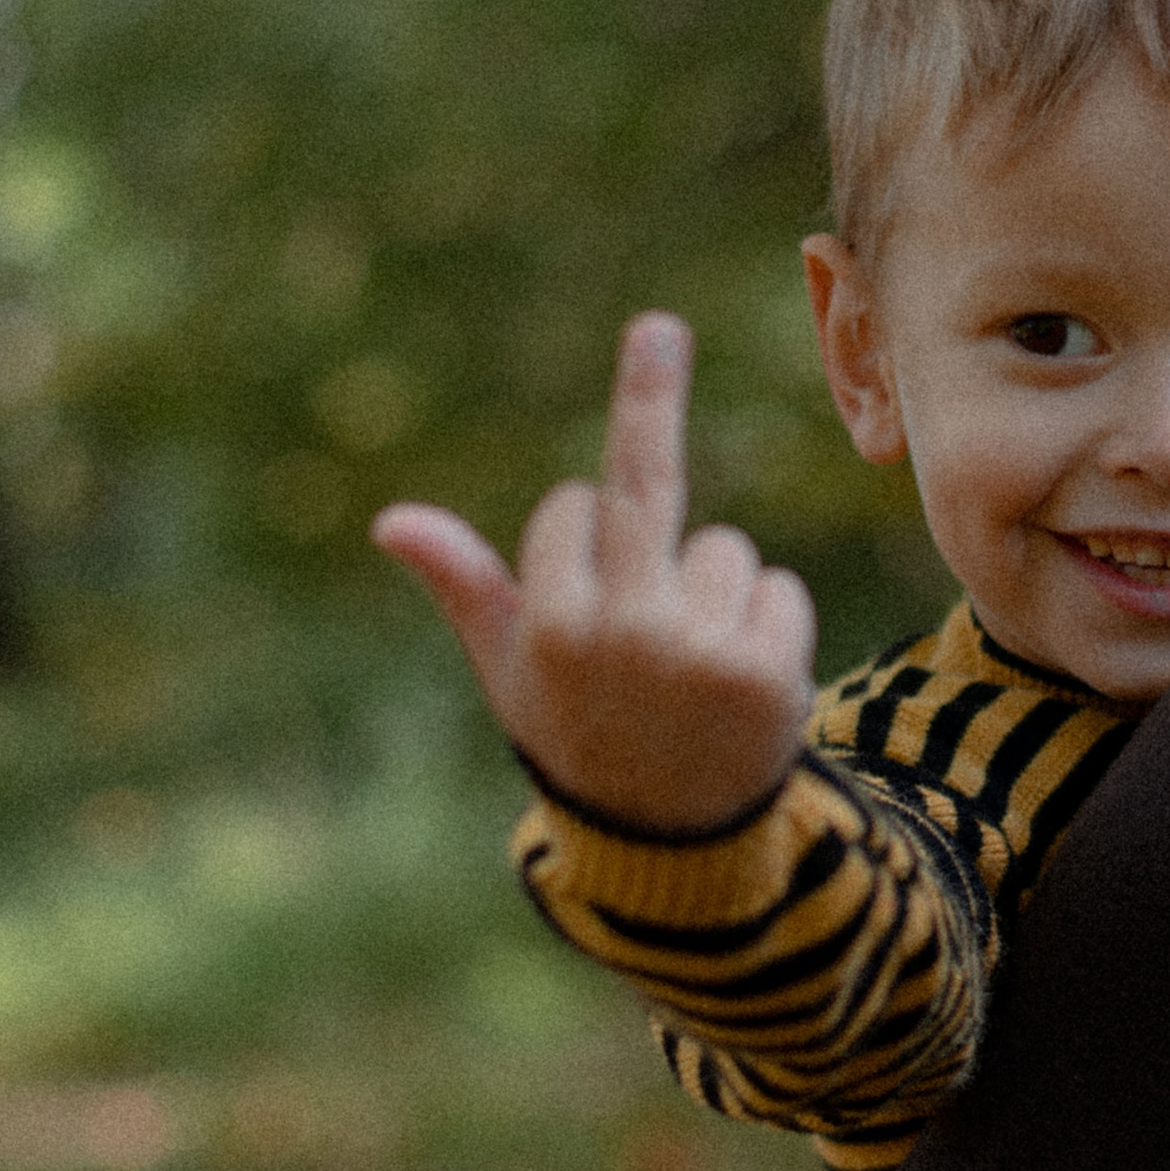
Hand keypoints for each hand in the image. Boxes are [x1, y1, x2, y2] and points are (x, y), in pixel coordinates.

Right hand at [372, 311, 816, 833]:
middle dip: (647, 394)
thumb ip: (467, 588)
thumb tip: (392, 521)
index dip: (582, 528)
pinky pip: (777, 589)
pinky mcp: (769, 671)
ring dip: (715, 588)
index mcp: (551, 628)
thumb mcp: (514, 671)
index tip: (584, 574)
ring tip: (696, 670)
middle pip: (643, 486)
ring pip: (722, 548)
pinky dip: (769, 622)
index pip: (573, 509)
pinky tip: (745, 685)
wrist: (675, 847)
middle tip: (657, 323)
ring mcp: (698, 652)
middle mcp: (621, 634)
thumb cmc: (583, 738)